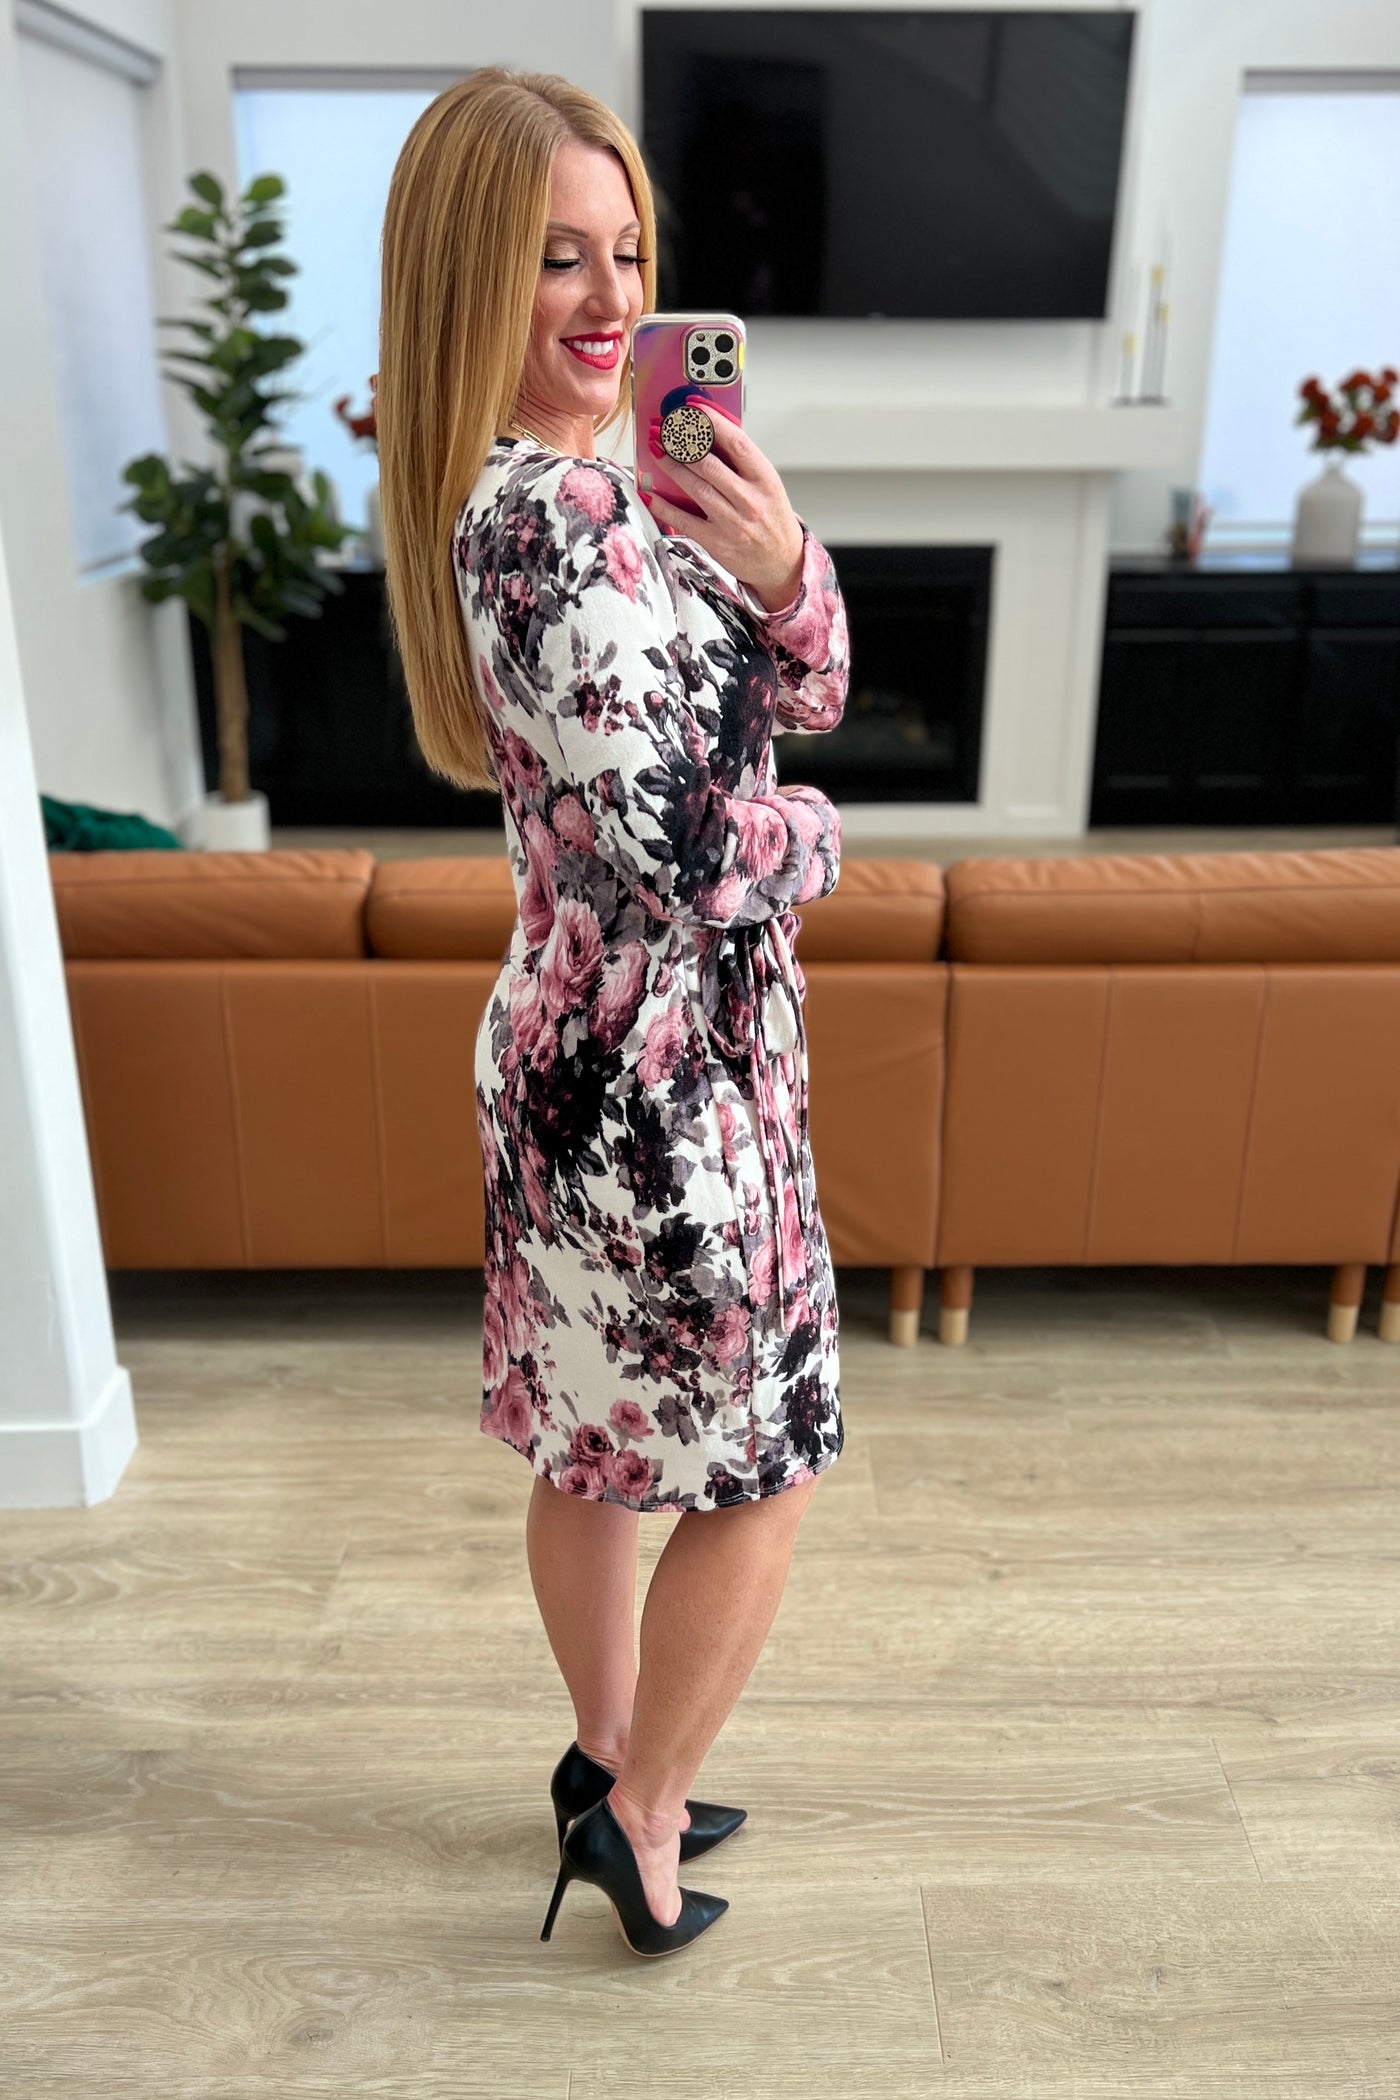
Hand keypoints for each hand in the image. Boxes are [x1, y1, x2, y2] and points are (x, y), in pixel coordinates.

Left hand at [639, 397, 803, 611]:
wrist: (781, 563)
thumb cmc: (772, 519)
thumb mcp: (767, 486)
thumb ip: (742, 463)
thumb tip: (708, 434)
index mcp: (765, 480)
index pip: (737, 443)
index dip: (711, 422)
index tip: (692, 409)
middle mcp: (750, 500)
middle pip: (709, 464)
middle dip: (682, 443)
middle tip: (664, 429)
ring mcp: (733, 523)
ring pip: (695, 487)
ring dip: (671, 466)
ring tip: (656, 449)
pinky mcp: (716, 542)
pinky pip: (684, 520)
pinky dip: (664, 505)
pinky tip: (650, 492)